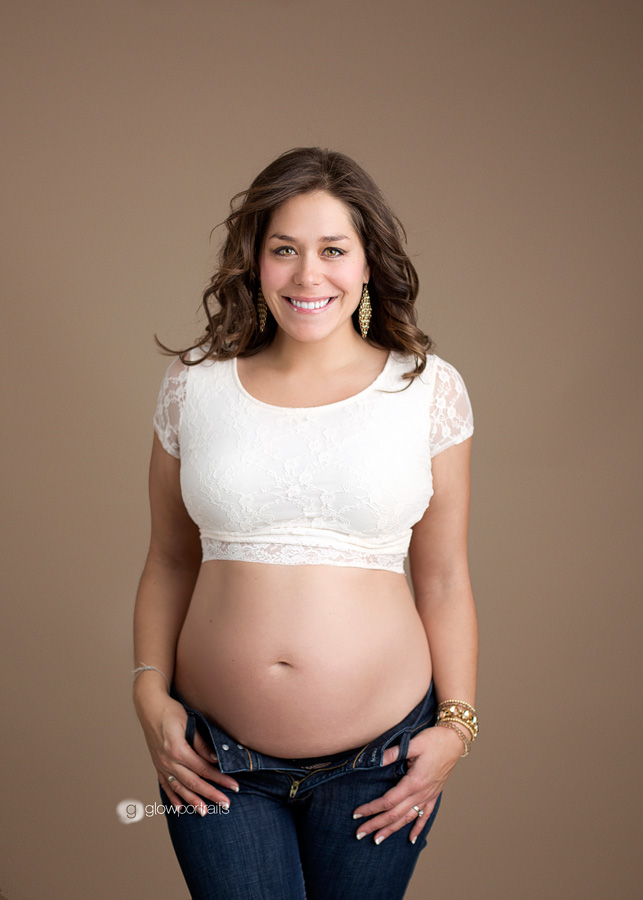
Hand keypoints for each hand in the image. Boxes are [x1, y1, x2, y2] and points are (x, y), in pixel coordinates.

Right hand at [136, 688, 239, 813]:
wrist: (150, 707)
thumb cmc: (171, 712)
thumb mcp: (189, 722)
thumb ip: (201, 743)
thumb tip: (215, 759)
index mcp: (178, 750)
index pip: (204, 769)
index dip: (220, 779)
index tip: (234, 786)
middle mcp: (168, 761)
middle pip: (194, 782)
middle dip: (211, 794)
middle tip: (226, 804)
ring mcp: (161, 765)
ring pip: (180, 788)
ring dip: (193, 801)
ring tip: (205, 812)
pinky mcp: (157, 765)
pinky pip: (165, 785)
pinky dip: (173, 797)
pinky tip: (180, 808)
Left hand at [352, 725, 462, 843]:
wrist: (455, 740)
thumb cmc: (434, 740)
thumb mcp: (413, 744)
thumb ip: (393, 753)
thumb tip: (376, 759)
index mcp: (414, 782)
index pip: (388, 801)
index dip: (371, 809)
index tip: (357, 814)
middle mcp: (421, 793)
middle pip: (395, 815)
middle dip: (376, 825)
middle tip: (360, 833)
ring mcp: (429, 796)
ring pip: (408, 818)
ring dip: (392, 830)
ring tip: (378, 839)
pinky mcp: (434, 794)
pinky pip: (426, 815)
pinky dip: (418, 828)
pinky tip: (411, 839)